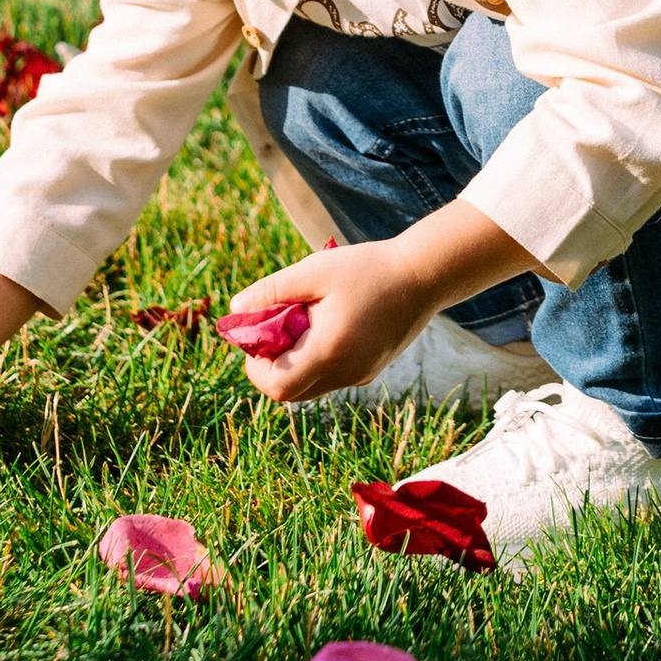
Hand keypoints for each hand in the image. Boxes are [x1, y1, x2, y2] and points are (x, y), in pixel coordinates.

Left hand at [223, 199, 537, 406]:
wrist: (424, 275)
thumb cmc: (368, 268)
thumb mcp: (314, 272)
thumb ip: (271, 291)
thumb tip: (236, 310)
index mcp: (328, 351)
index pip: (277, 386)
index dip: (255, 367)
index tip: (256, 335)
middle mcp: (345, 373)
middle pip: (291, 392)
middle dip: (271, 366)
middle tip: (273, 327)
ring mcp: (360, 375)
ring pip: (310, 386)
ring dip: (294, 362)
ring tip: (302, 319)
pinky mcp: (369, 369)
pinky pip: (329, 376)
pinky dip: (315, 359)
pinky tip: (325, 322)